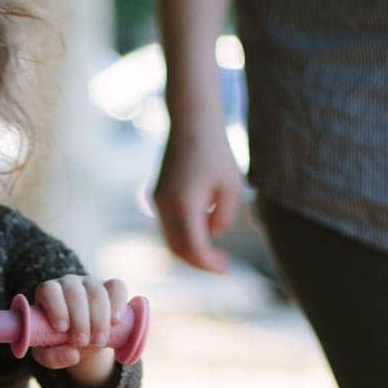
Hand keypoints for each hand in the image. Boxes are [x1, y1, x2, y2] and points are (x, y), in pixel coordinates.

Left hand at [31, 275, 127, 381]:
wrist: (84, 338)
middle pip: (75, 294)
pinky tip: (115, 321)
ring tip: (99, 341)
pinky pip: (117, 286)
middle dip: (80, 320)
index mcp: (48, 293)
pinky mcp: (111, 286)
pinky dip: (118, 302)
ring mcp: (91, 283)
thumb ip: (54, 358)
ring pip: (96, 292)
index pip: (50, 291)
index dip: (56, 308)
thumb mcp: (50, 354)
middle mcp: (68, 284)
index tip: (62, 329)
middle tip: (83, 343)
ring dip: (99, 318)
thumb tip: (72, 355)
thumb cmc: (60, 342)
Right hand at [151, 114, 241, 273]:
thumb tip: (212, 233)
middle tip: (221, 264)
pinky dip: (185, 233)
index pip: (195, 248)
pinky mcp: (156, 195)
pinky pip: (169, 224)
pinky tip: (204, 228)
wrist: (191, 120)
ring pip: (171, 238)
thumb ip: (224, 217)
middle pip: (179, 249)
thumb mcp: (231, 186)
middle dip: (199, 261)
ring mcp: (157, 201)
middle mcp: (165, 206)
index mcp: (184, 205)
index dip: (210, 264)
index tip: (225, 268)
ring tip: (214, 249)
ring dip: (191, 248)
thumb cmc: (216, 151)